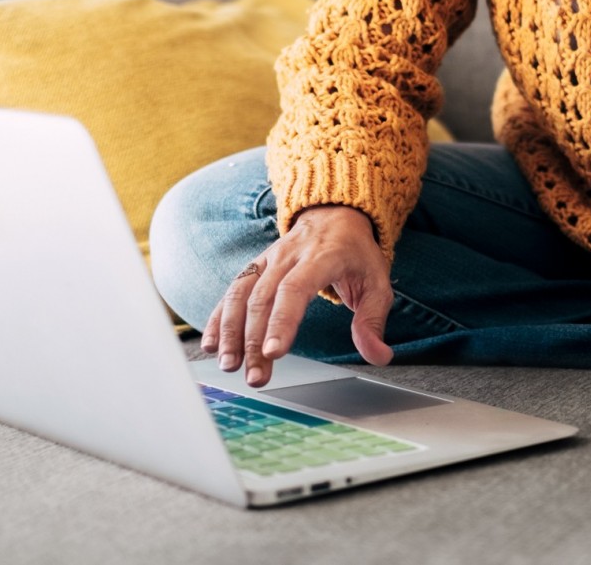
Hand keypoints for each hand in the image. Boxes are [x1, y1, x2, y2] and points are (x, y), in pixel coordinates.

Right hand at [201, 205, 393, 386]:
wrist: (336, 214)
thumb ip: (373, 320)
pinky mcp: (255, 266)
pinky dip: (218, 317)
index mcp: (322, 257)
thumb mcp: (377, 282)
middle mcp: (289, 255)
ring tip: (229, 365)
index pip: (296, 289)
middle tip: (256, 377)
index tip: (274, 353)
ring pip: (241, 293)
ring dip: (231, 331)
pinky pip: (232, 290)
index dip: (282, 321)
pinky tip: (212, 344)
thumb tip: (378, 356)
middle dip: (255, 340)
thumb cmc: (357, 253)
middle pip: (264, 298)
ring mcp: (268, 259)